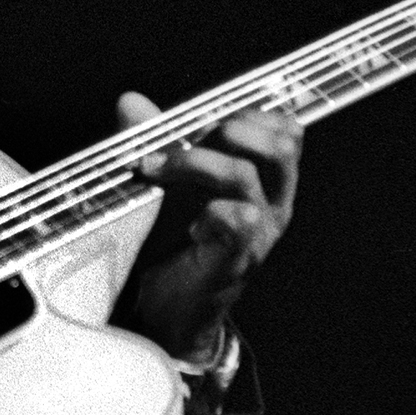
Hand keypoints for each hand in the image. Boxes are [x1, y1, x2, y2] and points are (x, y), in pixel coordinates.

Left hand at [118, 91, 301, 357]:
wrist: (166, 312)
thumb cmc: (173, 245)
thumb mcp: (168, 185)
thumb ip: (155, 140)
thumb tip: (130, 102)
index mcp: (265, 182)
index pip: (284, 129)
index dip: (245, 114)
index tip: (196, 123)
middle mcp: (273, 204)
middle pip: (281, 142)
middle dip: (225, 129)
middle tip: (176, 145)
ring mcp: (261, 233)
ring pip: (246, 175)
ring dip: (193, 163)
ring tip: (156, 173)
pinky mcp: (239, 259)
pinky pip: (239, 219)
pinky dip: (208, 212)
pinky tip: (189, 226)